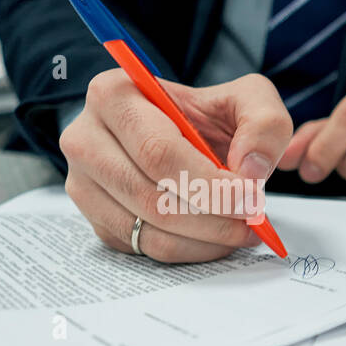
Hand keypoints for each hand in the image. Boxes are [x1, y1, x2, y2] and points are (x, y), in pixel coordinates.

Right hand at [60, 71, 291, 262]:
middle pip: (150, 196)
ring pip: (147, 229)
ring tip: (239, 230)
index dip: (210, 183)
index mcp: (113, 95)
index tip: (251, 198)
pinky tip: (213, 235)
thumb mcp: (246, 99)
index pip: (159, 152)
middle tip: (251, 220)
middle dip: (211, 217)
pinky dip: (188, 250)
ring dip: (204, 239)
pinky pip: (142, 248)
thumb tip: (250, 170)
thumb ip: (263, 123)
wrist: (182, 136)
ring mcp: (83, 184)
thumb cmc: (205, 116)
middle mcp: (85, 140)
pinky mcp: (94, 219)